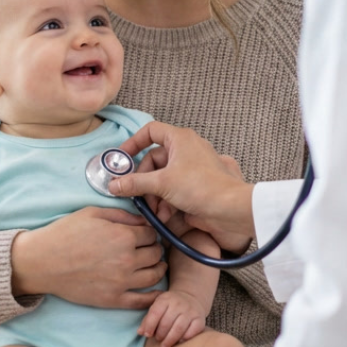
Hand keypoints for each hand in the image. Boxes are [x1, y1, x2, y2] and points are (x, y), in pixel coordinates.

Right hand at [12, 207, 165, 309]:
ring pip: (155, 276)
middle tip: (147, 248)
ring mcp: (122, 282)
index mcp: (123, 236)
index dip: (148, 231)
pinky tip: (156, 292)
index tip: (143, 234)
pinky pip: (143, 301)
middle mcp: (127, 260)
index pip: (151, 233)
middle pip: (155, 254)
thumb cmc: (64, 234)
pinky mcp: (113, 299)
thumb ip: (121, 215)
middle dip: (154, 248)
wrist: (42, 261)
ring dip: (158, 269)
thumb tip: (143, 220)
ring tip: (154, 265)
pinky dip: (154, 297)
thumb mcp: (91, 213)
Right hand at [111, 122, 255, 251]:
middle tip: (137, 195)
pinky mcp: (199, 183)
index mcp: (180, 139)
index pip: (150, 131)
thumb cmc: (201, 187)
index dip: (133, 143)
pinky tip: (165, 215)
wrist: (232, 209)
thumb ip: (134, 183)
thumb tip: (114, 185)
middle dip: (144, 181)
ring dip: (155, 195)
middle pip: (154, 160)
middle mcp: (188, 149)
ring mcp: (194, 166)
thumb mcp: (161, 184)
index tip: (122, 158)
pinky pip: (175, 187)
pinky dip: (167, 200)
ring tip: (154, 210)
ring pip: (164, 176)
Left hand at [140, 288, 207, 346]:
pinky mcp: (200, 319)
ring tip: (165, 345)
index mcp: (165, 299)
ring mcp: (191, 311)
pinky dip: (184, 339)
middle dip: (160, 334)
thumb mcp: (157, 307)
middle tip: (158, 340)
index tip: (147, 335)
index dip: (149, 326)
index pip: (155, 313)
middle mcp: (178, 303)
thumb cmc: (169, 307)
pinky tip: (179, 341)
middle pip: (166, 323)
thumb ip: (148, 319)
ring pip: (178, 329)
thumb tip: (140, 333)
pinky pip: (192, 332)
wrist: (191, 298)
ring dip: (170, 340)